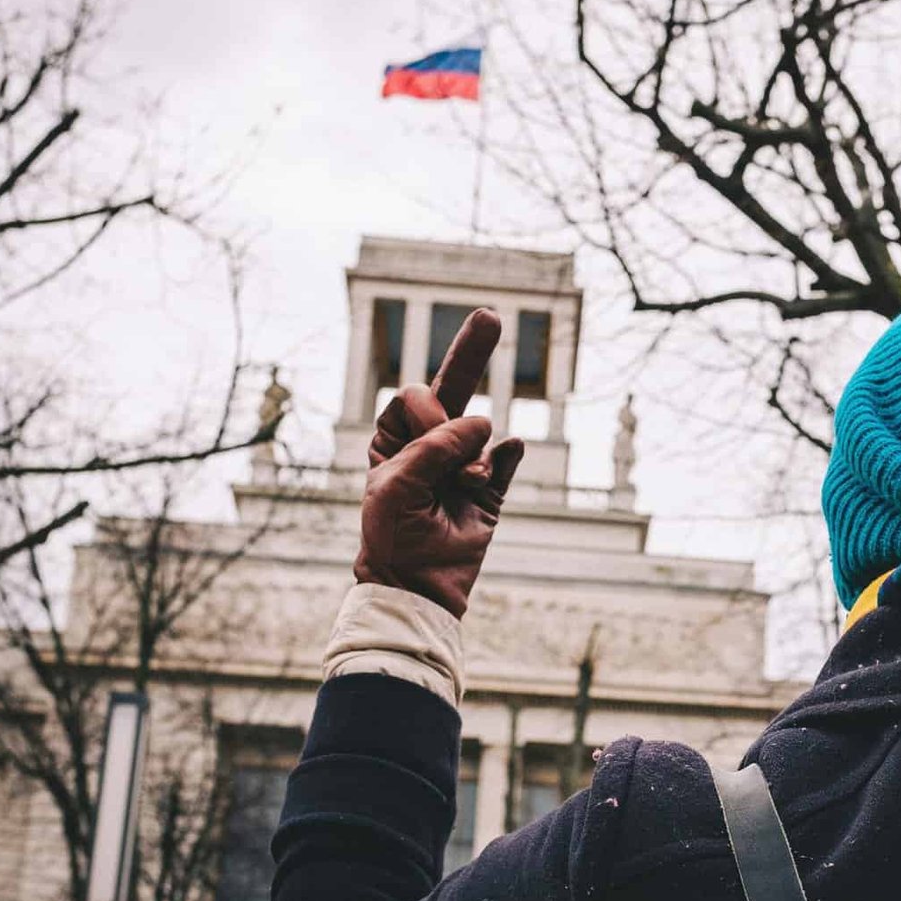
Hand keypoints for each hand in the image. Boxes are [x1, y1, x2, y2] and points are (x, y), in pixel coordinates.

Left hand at [354, 309, 524, 617]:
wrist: (417, 584)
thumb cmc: (392, 534)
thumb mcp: (397, 484)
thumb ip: (435, 446)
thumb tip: (487, 426)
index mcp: (395, 439)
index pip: (417, 397)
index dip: (430, 411)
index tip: (434, 435)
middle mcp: (430, 445)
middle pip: (453, 387)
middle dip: (470, 352)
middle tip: (490, 316)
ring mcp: (464, 464)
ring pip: (483, 432)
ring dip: (475, 458)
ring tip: (463, 488)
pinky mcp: (492, 490)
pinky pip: (509, 457)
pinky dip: (506, 458)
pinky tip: (496, 466)